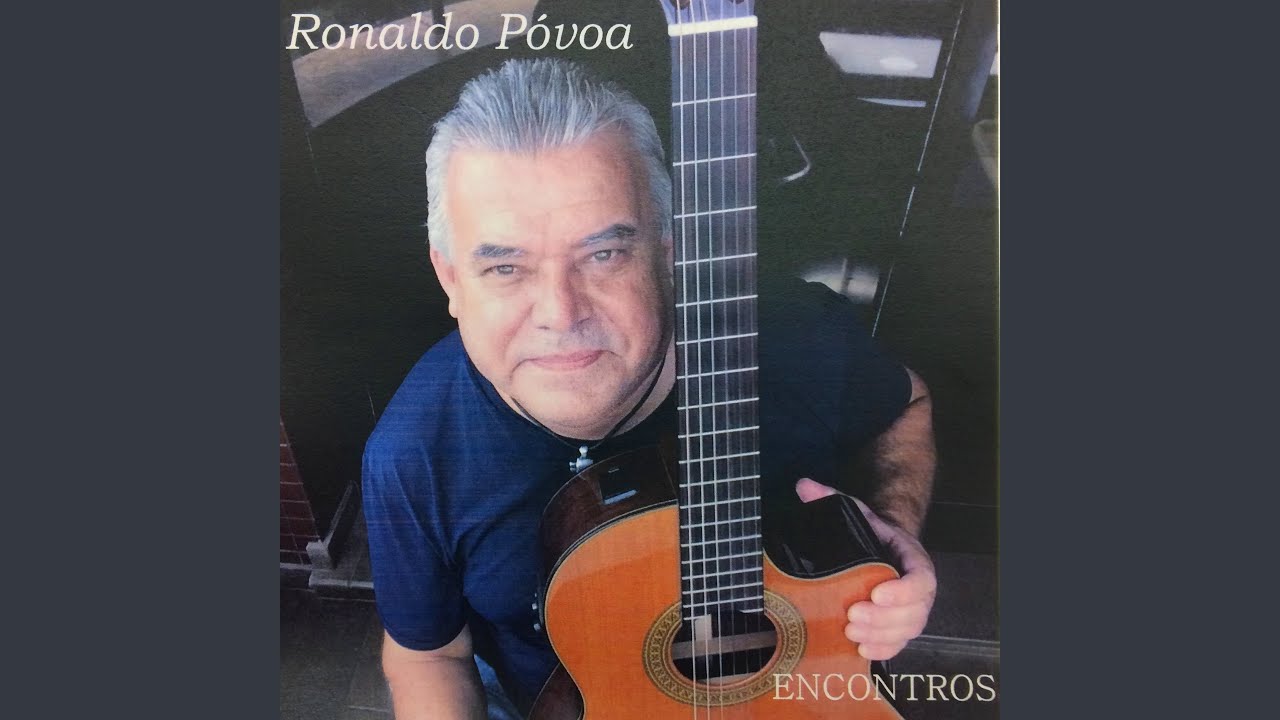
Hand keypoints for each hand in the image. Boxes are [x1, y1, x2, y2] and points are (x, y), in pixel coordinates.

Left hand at [795, 478, 936, 660]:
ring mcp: (913, 610)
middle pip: (914, 612)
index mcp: (914, 560)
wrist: (884, 548)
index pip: (922, 579)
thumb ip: (832, 498)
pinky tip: (862, 650)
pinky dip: (883, 650)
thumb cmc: (873, 533)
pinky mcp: (900, 627)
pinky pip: (899, 644)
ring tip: (851, 632)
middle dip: (884, 618)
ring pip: (907, 631)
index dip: (903, 591)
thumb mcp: (856, 511)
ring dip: (881, 635)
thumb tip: (803, 486)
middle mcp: (919, 589)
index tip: (876, 592)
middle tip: (853, 615)